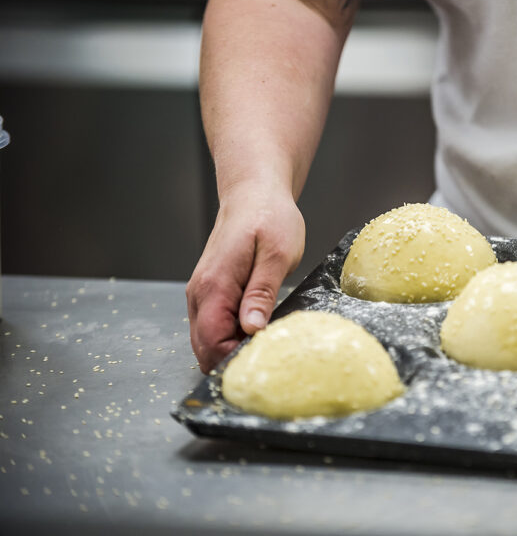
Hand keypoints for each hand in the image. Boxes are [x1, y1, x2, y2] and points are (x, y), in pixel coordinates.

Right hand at [186, 182, 304, 372]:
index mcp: (214, 285)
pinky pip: (213, 327)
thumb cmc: (269, 217)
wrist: (253, 193)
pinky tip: (256, 331)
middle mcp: (200, 293)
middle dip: (232, 360)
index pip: (212, 341)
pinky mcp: (209, 293)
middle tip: (268, 359)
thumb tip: (252, 329)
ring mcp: (201, 293)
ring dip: (231, 349)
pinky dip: (230, 337)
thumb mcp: (277, 255)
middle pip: (204, 348)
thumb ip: (262, 293)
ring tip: (265, 345)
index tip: (263, 359)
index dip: (234, 359)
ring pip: (206, 340)